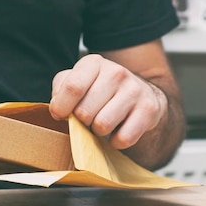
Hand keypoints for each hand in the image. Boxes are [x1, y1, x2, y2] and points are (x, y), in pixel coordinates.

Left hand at [49, 54, 166, 150]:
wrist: (140, 94)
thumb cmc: (99, 91)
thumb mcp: (77, 81)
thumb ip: (61, 89)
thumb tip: (57, 106)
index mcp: (94, 63)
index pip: (72, 87)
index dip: (61, 108)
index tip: (60, 115)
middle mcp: (116, 72)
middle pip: (84, 112)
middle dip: (82, 121)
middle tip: (89, 117)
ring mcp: (134, 90)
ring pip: (102, 126)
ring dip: (98, 132)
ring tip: (102, 122)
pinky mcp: (149, 110)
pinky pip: (123, 138)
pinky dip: (116, 142)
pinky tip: (118, 130)